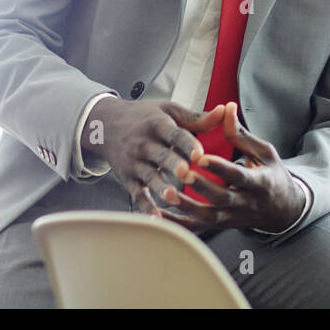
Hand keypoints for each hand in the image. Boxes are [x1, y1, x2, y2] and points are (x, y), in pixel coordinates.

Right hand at [81, 97, 225, 217]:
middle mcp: (144, 143)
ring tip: (172, 196)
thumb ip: (196, 117)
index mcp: (158, 124)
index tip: (200, 154)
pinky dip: (145, 207)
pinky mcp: (128, 178)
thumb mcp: (168, 111)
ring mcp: (135, 162)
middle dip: (173, 165)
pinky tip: (156, 218)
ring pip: (149, 176)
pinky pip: (136, 194)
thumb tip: (224, 110)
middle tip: (186, 174)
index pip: (174, 134)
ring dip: (160, 187)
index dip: (187, 144)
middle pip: (162, 155)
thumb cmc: (144, 117)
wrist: (105, 125)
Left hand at [154, 103, 306, 234]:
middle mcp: (246, 202)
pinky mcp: (221, 225)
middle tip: (180, 172)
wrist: (283, 210)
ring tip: (166, 194)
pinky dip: (178, 224)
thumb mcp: (263, 152)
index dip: (219, 167)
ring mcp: (233, 217)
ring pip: (207, 217)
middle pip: (221, 197)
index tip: (200, 157)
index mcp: (260, 182)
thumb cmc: (272, 175)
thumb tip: (227, 107)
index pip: (238, 175)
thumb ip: (240, 133)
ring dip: (185, 208)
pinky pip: (197, 228)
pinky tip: (158, 216)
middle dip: (200, 186)